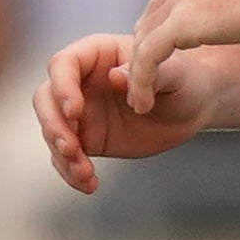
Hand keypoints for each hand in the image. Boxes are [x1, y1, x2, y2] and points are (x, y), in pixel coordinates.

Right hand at [31, 33, 221, 191]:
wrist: (193, 107)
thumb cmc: (183, 78)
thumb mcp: (174, 72)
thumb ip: (145, 72)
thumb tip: (114, 77)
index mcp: (96, 54)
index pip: (63, 65)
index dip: (63, 87)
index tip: (76, 111)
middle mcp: (81, 82)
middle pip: (46, 99)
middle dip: (53, 125)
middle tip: (71, 148)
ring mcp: (81, 112)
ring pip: (52, 131)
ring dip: (62, 155)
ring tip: (85, 173)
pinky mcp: (87, 139)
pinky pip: (67, 156)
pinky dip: (71, 172)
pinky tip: (89, 184)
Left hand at [120, 0, 239, 112]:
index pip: (162, 7)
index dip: (158, 37)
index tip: (161, 64)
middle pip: (147, 24)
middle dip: (142, 57)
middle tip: (144, 86)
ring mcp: (177, 0)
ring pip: (141, 43)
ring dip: (137, 75)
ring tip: (141, 101)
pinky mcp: (180, 23)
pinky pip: (148, 58)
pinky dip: (142, 82)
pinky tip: (145, 101)